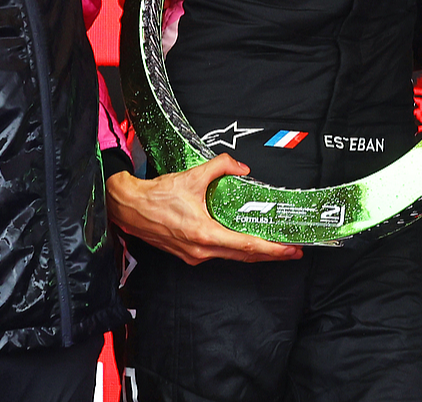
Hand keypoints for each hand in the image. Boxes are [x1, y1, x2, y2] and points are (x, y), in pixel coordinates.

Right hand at [106, 151, 301, 264]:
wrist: (129, 208)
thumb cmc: (155, 196)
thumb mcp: (192, 176)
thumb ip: (221, 166)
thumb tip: (241, 168)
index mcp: (203, 233)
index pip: (246, 245)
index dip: (271, 248)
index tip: (289, 249)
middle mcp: (200, 249)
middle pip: (244, 255)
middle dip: (271, 254)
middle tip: (292, 251)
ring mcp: (193, 254)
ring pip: (231, 256)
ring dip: (253, 252)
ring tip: (273, 247)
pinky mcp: (188, 253)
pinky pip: (218, 253)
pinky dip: (235, 248)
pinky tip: (244, 241)